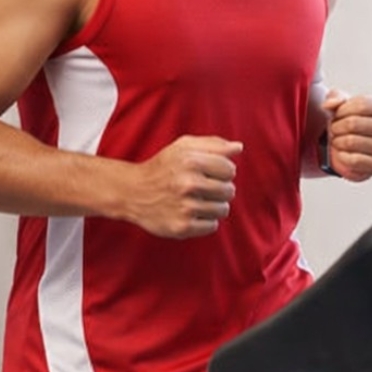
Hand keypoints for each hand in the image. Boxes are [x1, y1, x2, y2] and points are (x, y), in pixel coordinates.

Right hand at [127, 135, 242, 239]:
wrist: (132, 192)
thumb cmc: (162, 167)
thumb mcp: (183, 147)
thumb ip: (213, 144)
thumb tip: (238, 147)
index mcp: (190, 161)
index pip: (230, 169)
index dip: (222, 171)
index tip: (209, 173)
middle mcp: (188, 184)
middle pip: (229, 191)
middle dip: (220, 189)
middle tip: (203, 188)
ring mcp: (185, 207)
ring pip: (223, 210)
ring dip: (214, 206)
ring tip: (197, 201)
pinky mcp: (182, 227)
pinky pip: (212, 226)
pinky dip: (205, 221)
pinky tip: (191, 213)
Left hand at [320, 91, 371, 180]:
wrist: (346, 147)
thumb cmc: (345, 121)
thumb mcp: (339, 104)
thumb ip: (334, 98)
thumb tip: (330, 104)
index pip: (361, 105)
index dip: (342, 110)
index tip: (337, 115)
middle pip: (353, 123)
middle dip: (336, 127)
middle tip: (334, 130)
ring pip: (351, 142)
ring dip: (337, 142)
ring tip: (338, 141)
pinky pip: (355, 160)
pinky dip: (342, 157)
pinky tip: (341, 153)